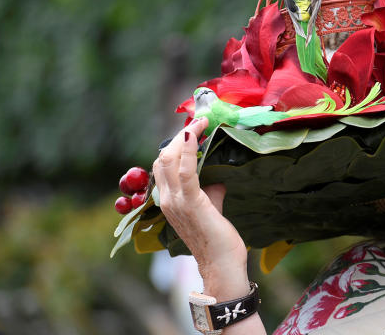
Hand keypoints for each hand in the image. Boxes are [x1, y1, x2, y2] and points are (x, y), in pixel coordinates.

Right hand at [153, 117, 249, 299]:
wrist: (221, 264)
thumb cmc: (218, 238)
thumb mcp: (211, 206)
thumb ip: (210, 189)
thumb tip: (218, 175)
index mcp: (169, 200)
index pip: (163, 164)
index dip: (175, 143)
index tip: (192, 127)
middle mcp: (167, 199)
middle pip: (162, 157)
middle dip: (179, 135)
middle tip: (198, 120)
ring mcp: (176, 201)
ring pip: (169, 160)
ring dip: (185, 136)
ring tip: (199, 122)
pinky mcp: (191, 202)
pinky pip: (185, 171)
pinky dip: (187, 150)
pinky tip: (193, 135)